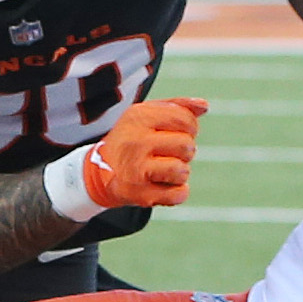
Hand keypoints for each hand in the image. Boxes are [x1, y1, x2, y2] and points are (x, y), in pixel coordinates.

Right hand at [45, 97, 208, 220]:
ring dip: (180, 173)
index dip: (190, 127)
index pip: (185, 119)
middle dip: (184, 151)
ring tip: (164, 170)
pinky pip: (179, 195)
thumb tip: (204, 106)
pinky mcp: (140, 195)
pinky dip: (177, 192)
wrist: (99, 172)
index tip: (177, 132)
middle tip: (166, 153)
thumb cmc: (131, 139)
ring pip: (183, 171)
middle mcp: (135, 142)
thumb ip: (177, 106)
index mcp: (138, 117)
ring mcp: (136, 170)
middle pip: (187, 145)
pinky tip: (163, 185)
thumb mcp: (146, 115)